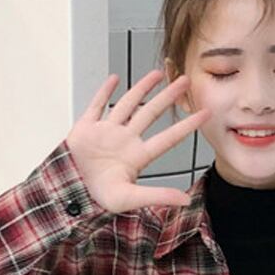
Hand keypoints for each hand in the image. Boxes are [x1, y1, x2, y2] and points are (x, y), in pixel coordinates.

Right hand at [65, 69, 211, 213]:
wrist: (70, 192)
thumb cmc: (98, 198)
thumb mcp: (130, 198)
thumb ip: (158, 195)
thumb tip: (185, 200)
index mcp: (136, 156)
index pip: (167, 138)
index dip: (187, 125)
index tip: (205, 113)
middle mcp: (124, 140)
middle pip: (151, 113)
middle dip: (167, 97)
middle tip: (184, 81)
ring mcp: (106, 132)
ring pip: (128, 105)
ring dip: (142, 88)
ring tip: (157, 74)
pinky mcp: (86, 127)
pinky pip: (97, 105)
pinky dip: (104, 92)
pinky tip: (115, 79)